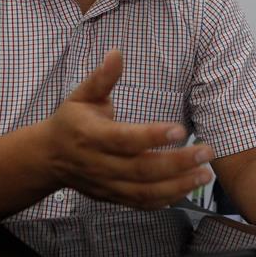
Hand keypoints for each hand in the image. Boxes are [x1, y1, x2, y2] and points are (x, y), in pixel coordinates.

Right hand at [41, 50, 212, 208]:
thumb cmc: (71, 121)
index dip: (152, 136)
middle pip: (142, 169)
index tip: (180, 129)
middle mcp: (100, 164)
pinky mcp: (112, 197)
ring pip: (145, 191)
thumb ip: (102, 77)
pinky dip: (165, 200)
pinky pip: (141, 204)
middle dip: (178, 162)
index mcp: (92, 136)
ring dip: (178, 185)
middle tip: (207, 151)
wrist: (48, 158)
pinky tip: (187, 189)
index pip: (125, 139)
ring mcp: (107, 184)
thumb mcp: (81, 95)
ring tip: (205, 173)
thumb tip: (117, 52)